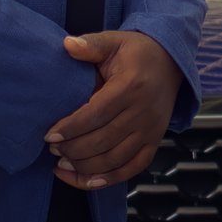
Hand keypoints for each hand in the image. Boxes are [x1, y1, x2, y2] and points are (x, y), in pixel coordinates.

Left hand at [45, 31, 182, 189]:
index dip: (71, 128)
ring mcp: (151, 130)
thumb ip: (91, 44)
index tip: (49, 135)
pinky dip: (109, 179)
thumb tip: (67, 45)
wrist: (171, 62)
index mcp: (131, 86)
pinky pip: (132, 168)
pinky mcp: (154, 142)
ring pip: (115, 159)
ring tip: (62, 164)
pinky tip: (87, 180)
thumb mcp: (115, 41)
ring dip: (85, 168)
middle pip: (103, 141)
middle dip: (73, 149)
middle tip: (52, 148)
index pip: (96, 114)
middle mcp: (143, 112)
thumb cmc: (137, 52)